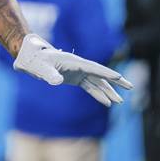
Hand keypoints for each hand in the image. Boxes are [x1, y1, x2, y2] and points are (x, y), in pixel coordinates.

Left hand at [12, 34, 132, 106]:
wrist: (29, 57)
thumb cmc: (34, 60)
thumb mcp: (40, 67)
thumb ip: (49, 74)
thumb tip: (56, 82)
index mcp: (74, 61)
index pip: (94, 68)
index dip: (106, 73)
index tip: (119, 77)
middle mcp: (79, 66)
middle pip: (100, 74)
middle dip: (115, 81)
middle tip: (130, 87)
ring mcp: (77, 72)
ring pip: (96, 82)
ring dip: (108, 91)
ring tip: (119, 102)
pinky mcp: (74, 78)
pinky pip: (89, 87)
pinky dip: (97, 94)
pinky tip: (106, 102)